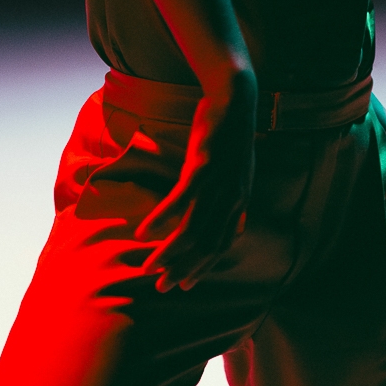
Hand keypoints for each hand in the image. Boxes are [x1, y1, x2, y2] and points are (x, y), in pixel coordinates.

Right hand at [135, 69, 256, 292]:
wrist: (235, 99)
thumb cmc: (232, 135)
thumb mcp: (241, 173)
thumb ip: (237, 203)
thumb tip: (238, 229)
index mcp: (239, 201)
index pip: (220, 245)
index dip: (202, 268)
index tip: (183, 284)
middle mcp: (231, 197)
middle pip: (205, 245)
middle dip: (182, 269)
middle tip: (160, 286)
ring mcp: (217, 183)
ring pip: (192, 229)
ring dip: (169, 252)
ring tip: (148, 266)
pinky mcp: (202, 166)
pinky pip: (180, 201)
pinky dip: (161, 219)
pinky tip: (144, 232)